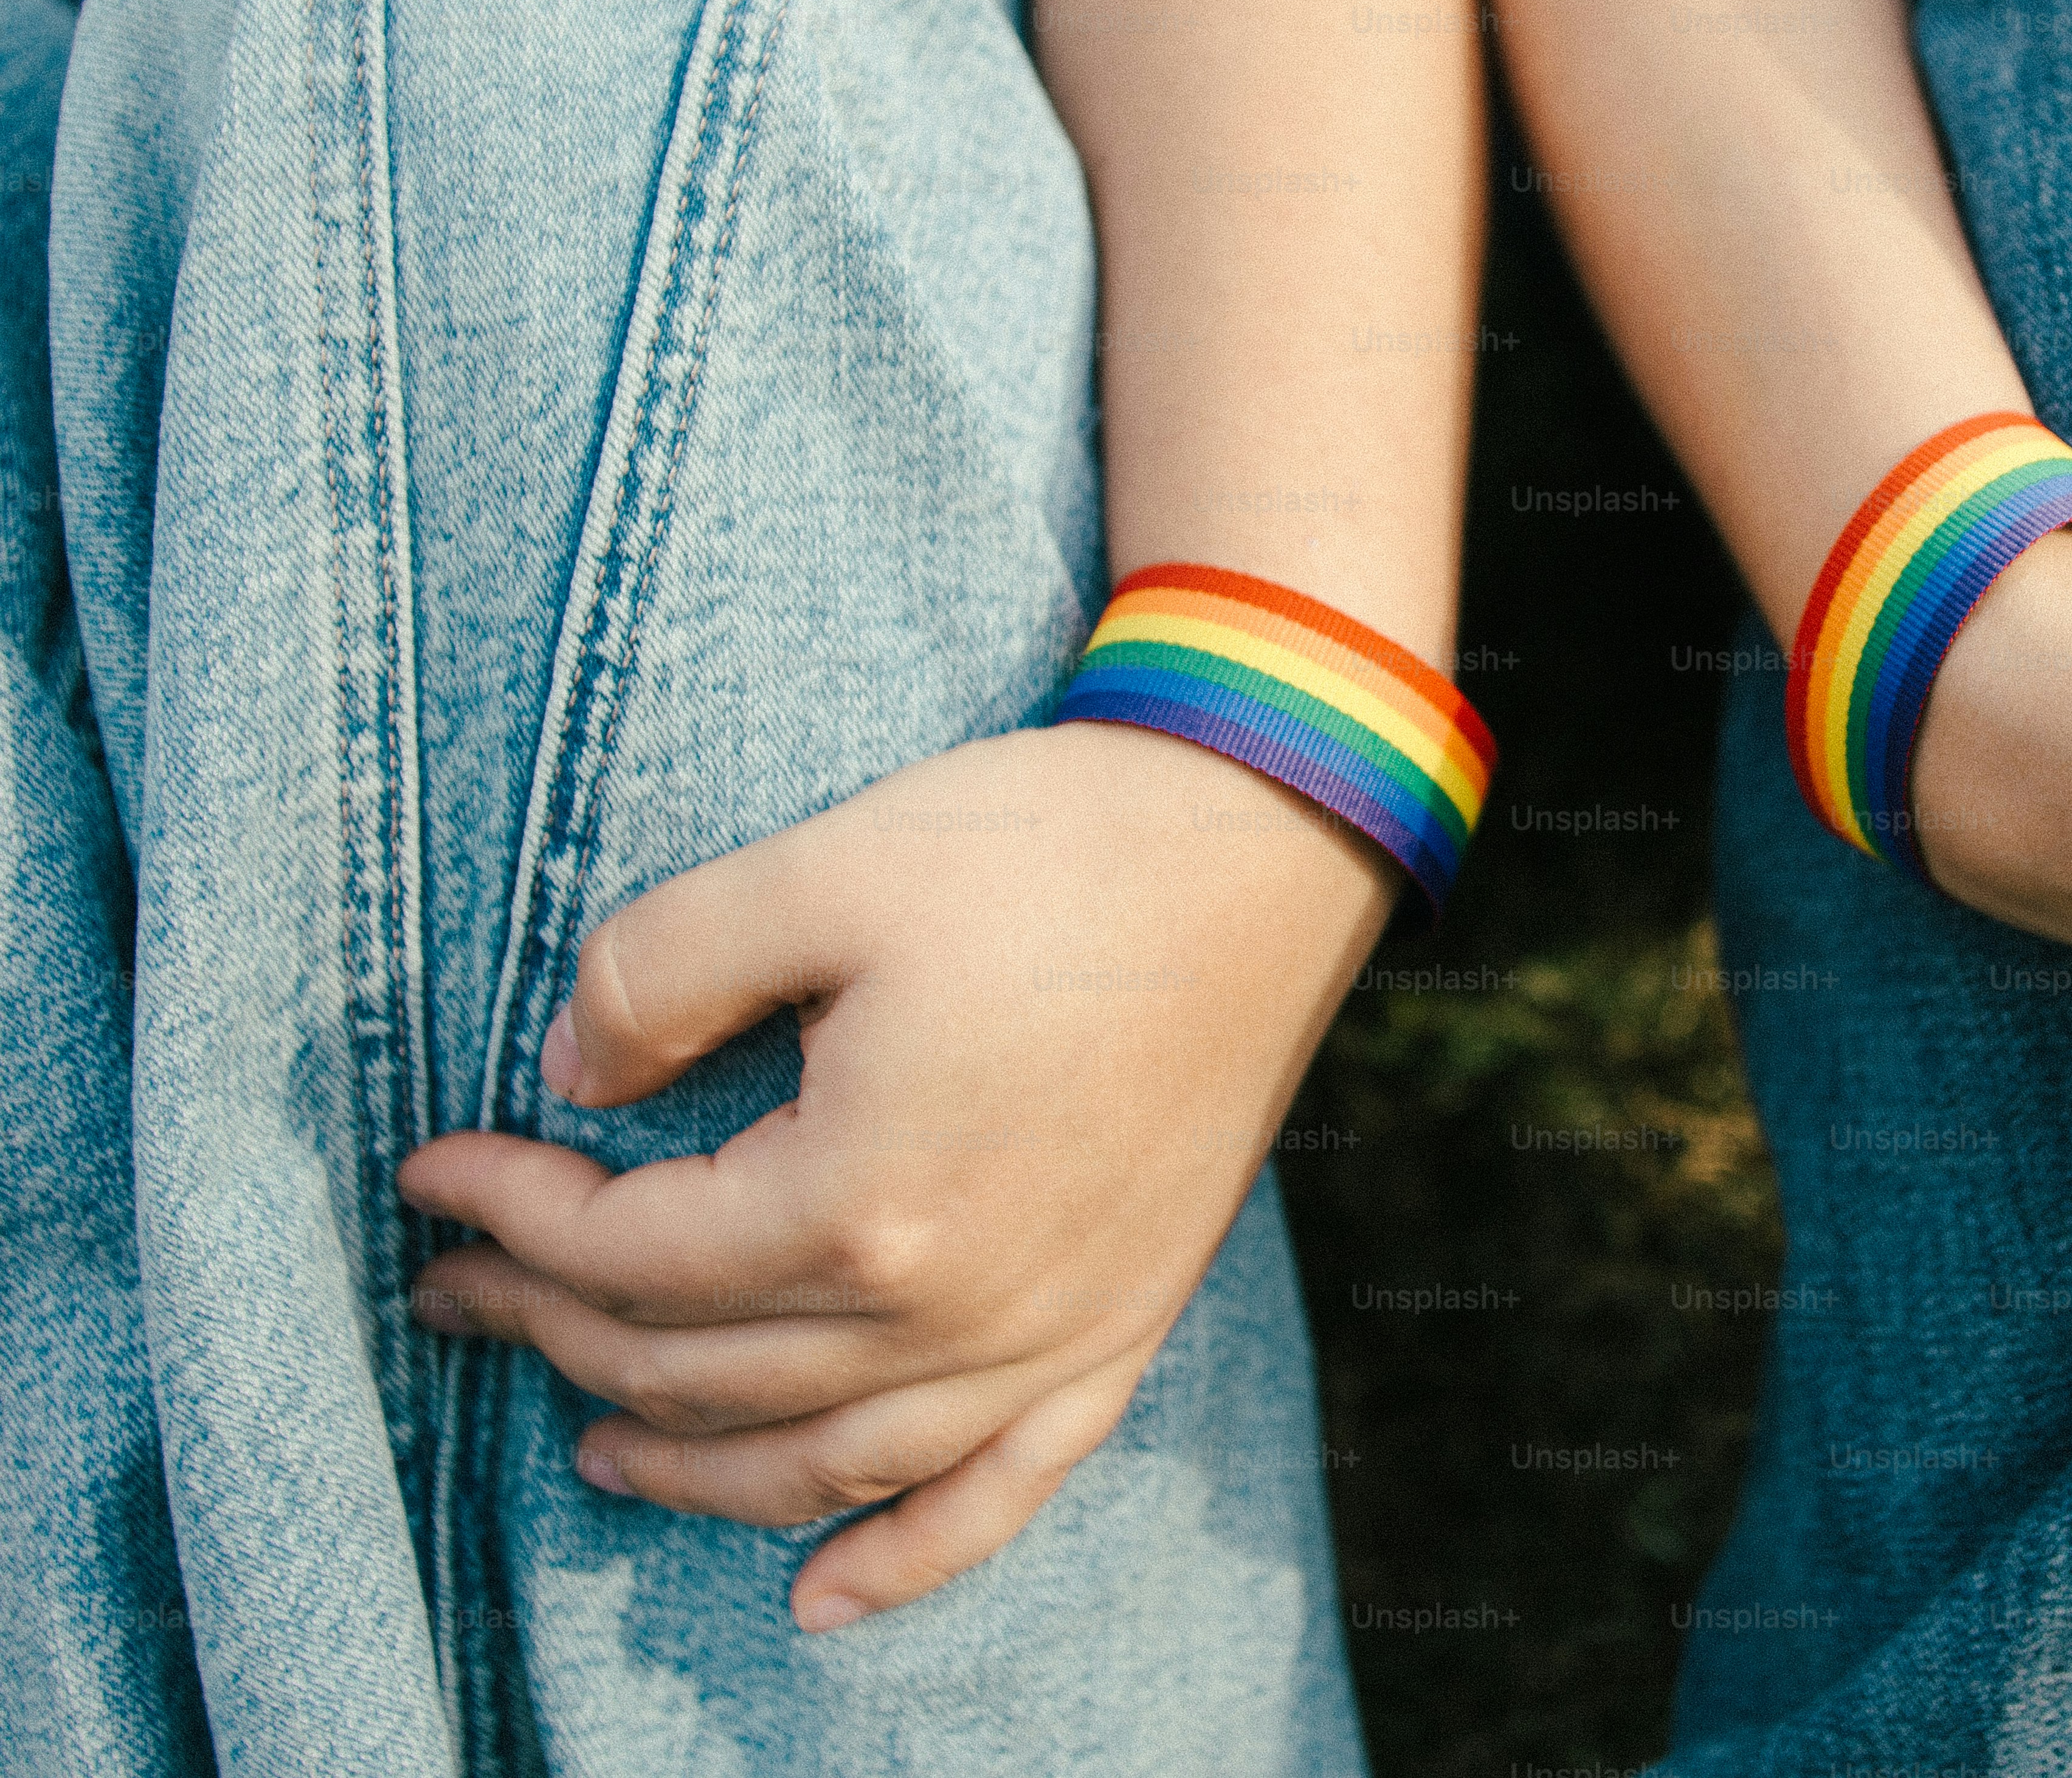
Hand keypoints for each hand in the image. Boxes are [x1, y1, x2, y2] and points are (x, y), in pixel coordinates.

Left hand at [400, 721, 1389, 1627]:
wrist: (1262, 848)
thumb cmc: (1048, 846)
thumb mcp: (819, 866)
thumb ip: (655, 974)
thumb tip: (568, 1077)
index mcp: (860, 1198)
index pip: (631, 1251)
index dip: (512, 1212)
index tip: (434, 1171)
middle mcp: (950, 1308)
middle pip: (703, 1370)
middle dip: (558, 1331)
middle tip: (469, 1290)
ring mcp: (1046, 1334)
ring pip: (823, 1464)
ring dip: (689, 1469)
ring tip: (595, 1443)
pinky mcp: (1122, 1326)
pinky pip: (1000, 1491)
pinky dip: (904, 1559)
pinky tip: (819, 1599)